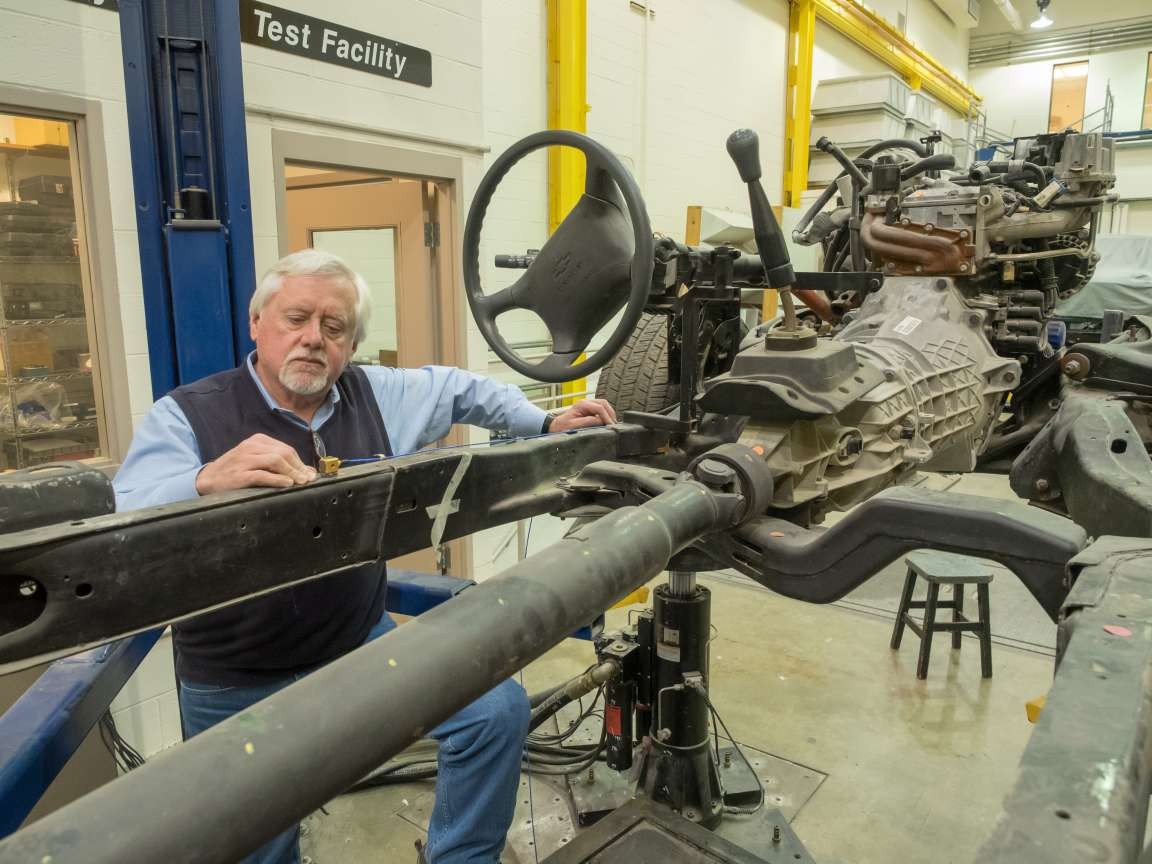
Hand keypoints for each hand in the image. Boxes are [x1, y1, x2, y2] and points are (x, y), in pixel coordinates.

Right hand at [195, 433, 316, 494]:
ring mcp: (245, 459)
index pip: (286, 449)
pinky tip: (287, 484)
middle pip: (284, 454)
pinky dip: (278, 479)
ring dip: (292, 473)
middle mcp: (251, 447)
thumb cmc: (235, 471)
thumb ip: (279, 465)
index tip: (310, 474)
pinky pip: (263, 474)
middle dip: (299, 467)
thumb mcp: (256, 462)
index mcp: (257, 441)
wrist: (207, 479)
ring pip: (276, 461)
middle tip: (308, 480)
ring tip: (300, 483)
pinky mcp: (240, 474)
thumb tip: (308, 472)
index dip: (300, 462)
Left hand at [549, 398, 617, 431]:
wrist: (556, 427)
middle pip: (604, 404)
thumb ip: (588, 422)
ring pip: (604, 406)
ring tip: (611, 425)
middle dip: (610, 414)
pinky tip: (607, 423)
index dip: (607, 417)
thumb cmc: (562, 427)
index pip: (600, 407)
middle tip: (613, 425)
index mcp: (582, 405)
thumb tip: (601, 421)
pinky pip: (601, 410)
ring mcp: (588, 405)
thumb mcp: (574, 426)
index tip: (610, 426)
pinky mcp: (589, 410)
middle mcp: (586, 403)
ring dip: (609, 414)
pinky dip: (606, 415)